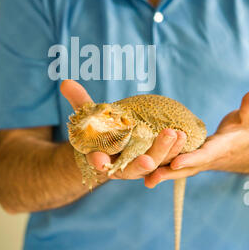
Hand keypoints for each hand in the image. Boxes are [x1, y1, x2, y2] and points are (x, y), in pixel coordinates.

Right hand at [60, 80, 186, 179]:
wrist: (118, 138)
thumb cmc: (100, 127)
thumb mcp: (90, 114)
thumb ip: (80, 101)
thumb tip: (65, 82)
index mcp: (102, 158)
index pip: (98, 161)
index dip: (98, 161)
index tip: (99, 161)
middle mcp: (123, 166)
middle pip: (132, 167)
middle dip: (140, 163)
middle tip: (148, 159)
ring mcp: (142, 164)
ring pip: (154, 162)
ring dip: (164, 152)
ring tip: (174, 136)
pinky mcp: (158, 159)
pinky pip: (169, 157)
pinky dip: (176, 149)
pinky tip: (183, 135)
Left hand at [144, 91, 248, 187]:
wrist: (244, 146)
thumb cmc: (246, 130)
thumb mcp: (248, 118)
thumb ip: (248, 109)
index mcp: (222, 148)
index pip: (206, 155)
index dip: (192, 159)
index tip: (176, 162)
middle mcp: (209, 158)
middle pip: (188, 168)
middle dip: (170, 173)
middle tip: (152, 177)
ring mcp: (200, 161)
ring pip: (180, 169)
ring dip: (163, 175)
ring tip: (145, 181)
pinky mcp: (192, 159)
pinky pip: (176, 165)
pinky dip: (162, 169)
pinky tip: (146, 172)